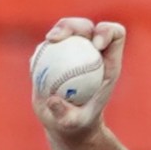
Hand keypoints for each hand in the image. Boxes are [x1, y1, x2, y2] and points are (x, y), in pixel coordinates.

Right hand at [31, 18, 125, 141]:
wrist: (64, 121)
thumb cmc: (76, 124)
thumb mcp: (72, 123)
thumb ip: (65, 115)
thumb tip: (53, 100)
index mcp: (108, 62)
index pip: (115, 34)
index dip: (107, 32)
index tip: (96, 45)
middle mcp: (92, 52)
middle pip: (86, 27)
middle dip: (74, 25)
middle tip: (58, 38)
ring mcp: (74, 50)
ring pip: (67, 29)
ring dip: (58, 31)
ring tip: (49, 41)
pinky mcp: (56, 54)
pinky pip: (49, 45)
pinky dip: (42, 49)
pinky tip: (35, 62)